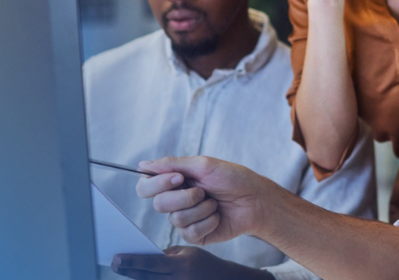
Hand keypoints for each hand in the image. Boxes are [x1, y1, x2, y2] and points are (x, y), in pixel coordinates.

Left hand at [111, 246, 274, 279]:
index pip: (152, 263)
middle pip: (147, 277)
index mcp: (182, 265)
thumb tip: (141, 258)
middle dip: (129, 270)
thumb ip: (165, 256)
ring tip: (122, 270)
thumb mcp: (187, 253)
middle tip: (113, 263)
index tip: (117, 257)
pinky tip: (138, 278)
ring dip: (136, 279)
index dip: (133, 260)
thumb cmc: (202, 264)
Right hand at [136, 157, 274, 245]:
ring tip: (215, 202)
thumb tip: (143, 165)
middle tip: (203, 191)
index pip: (146, 186)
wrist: (255, 200)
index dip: (156, 183)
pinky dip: (208, 221)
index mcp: (174, 181)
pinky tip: (218, 215)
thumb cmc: (233, 178)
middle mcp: (176, 200)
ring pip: (176, 219)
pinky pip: (190, 232)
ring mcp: (185, 219)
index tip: (178, 178)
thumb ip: (172, 164)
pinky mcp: (196, 234)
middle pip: (158, 204)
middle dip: (183, 197)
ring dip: (201, 208)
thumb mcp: (203, 165)